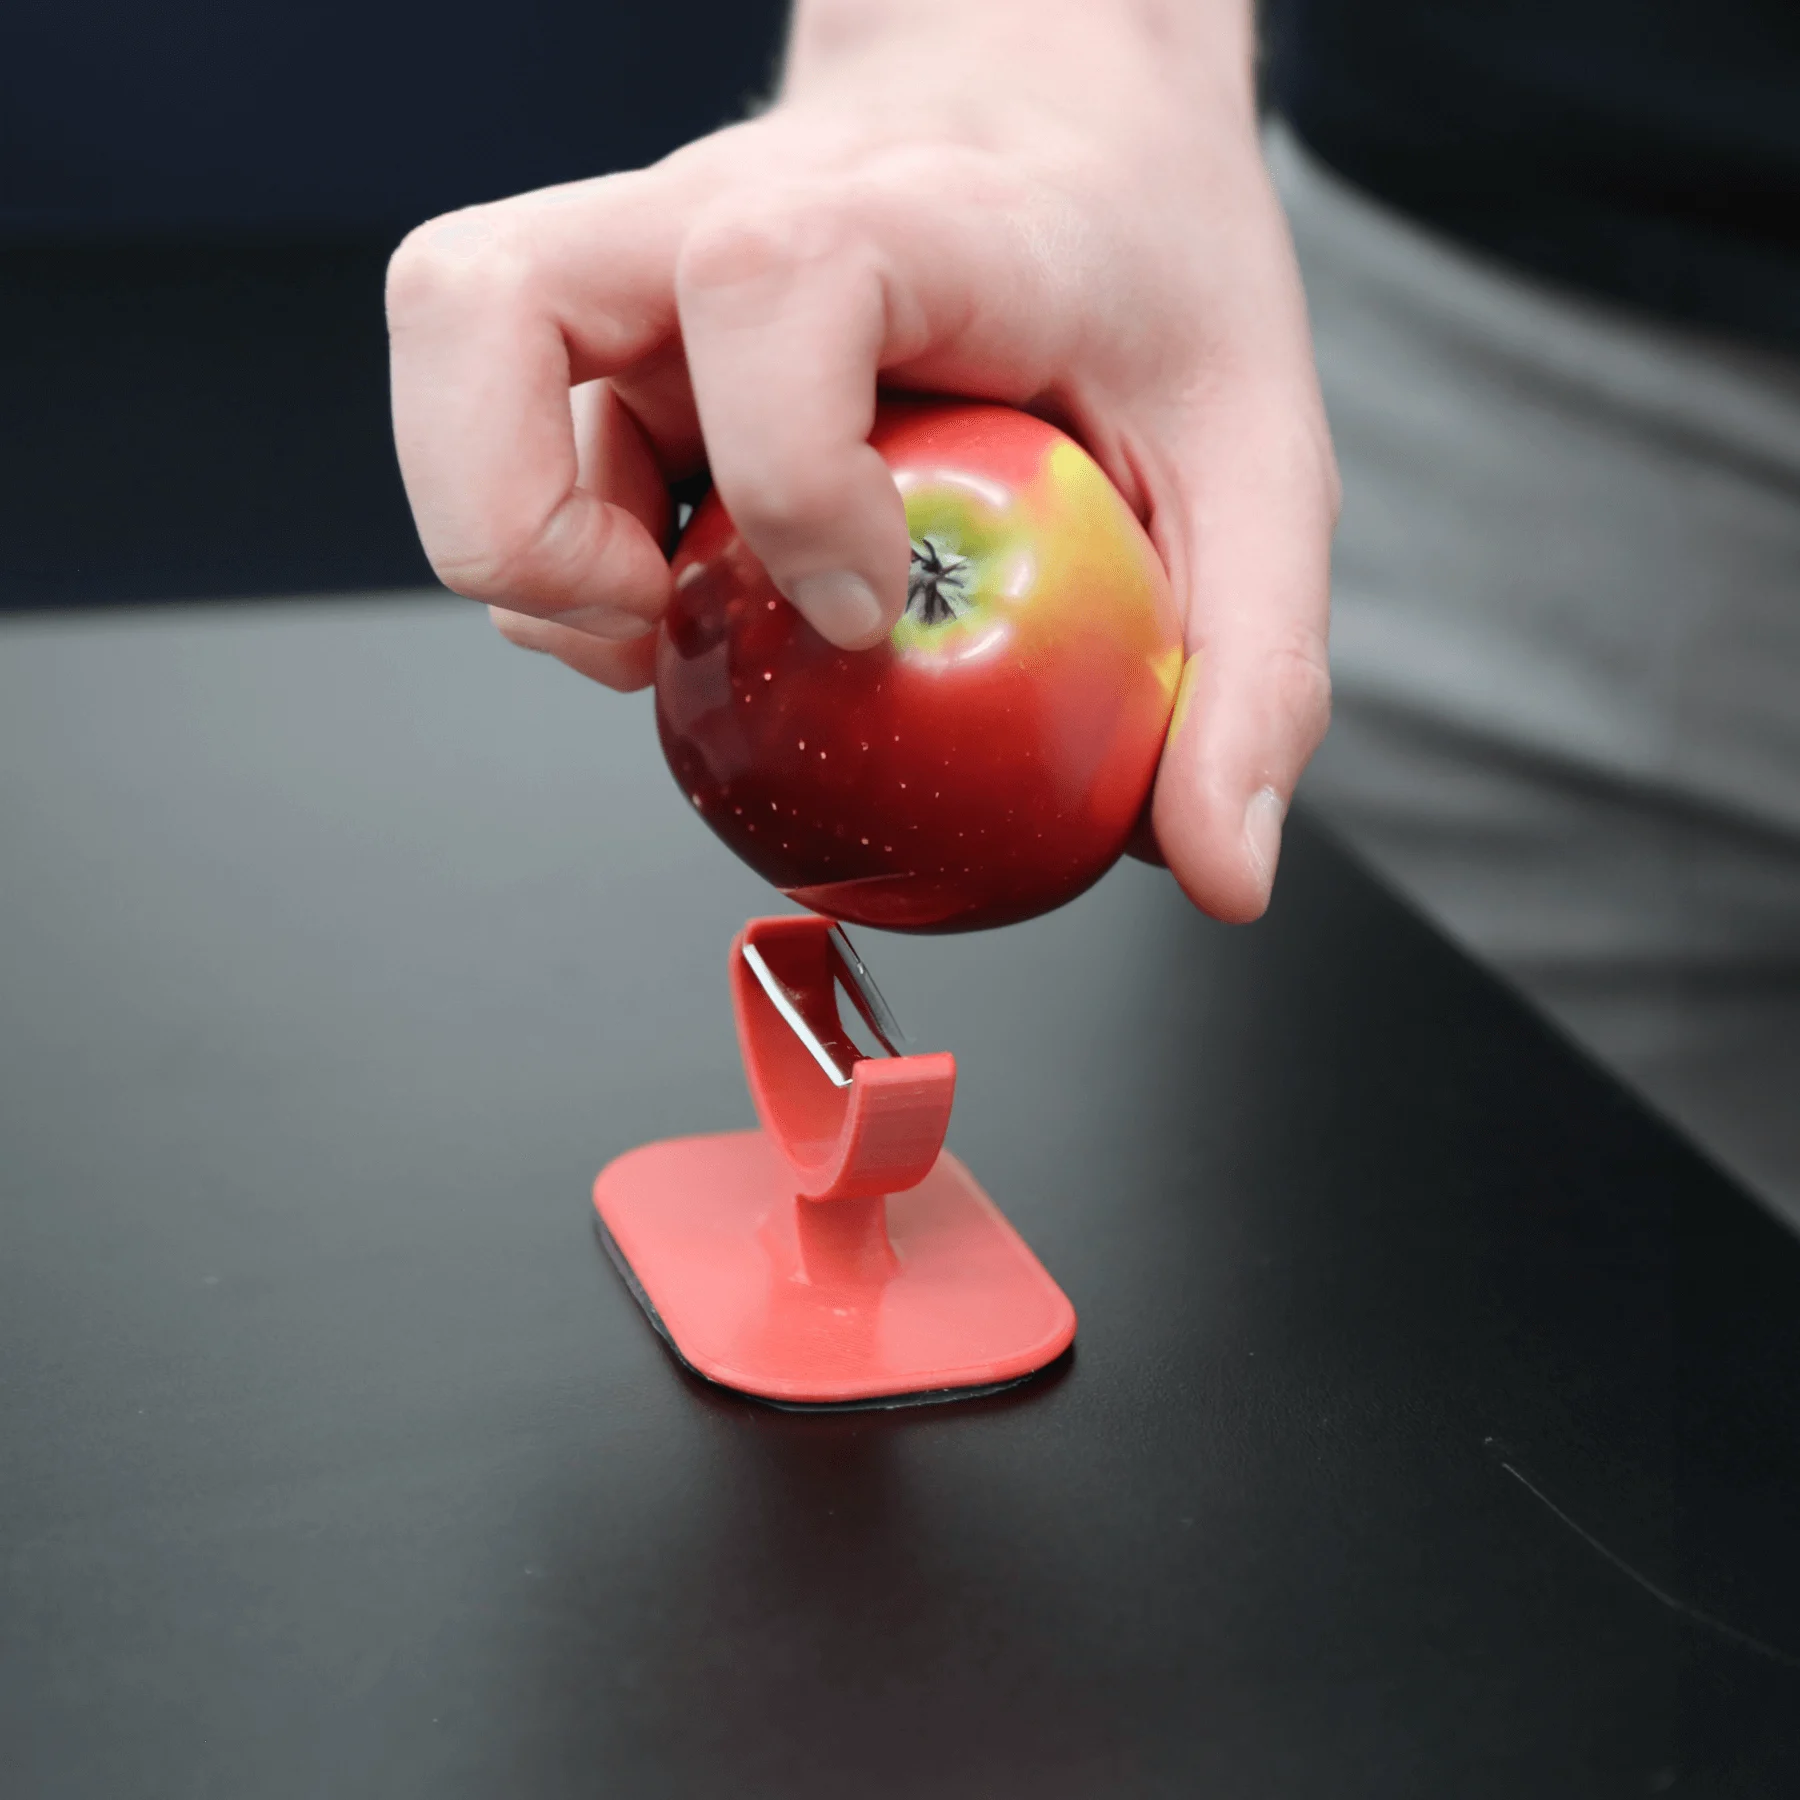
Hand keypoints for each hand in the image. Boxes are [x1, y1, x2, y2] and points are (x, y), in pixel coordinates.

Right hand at [386, 0, 1334, 921]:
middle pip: (479, 302)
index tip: (868, 606)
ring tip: (661, 617)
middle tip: (672, 620)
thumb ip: (1252, 670)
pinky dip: (551, 540)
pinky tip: (679, 588)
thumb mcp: (1260, 465)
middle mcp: (725, 207)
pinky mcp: (616, 311)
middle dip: (529, 525)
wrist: (1068, 112)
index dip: (789, 472)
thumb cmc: (1151, 271)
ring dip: (519, 538)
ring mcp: (646, 252)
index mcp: (913, 219)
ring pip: (454, 353)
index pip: (764, 278)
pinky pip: (498, 418)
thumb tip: (1219, 872)